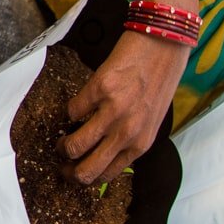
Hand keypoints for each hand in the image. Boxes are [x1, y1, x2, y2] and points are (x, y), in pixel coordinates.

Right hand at [57, 31, 188, 183]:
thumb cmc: (158, 81)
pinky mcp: (98, 90)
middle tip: (62, 162)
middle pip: (87, 169)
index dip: (85, 177)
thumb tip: (101, 150)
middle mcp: (127, 132)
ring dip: (63, 144)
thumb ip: (128, 138)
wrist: (162, 45)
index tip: (74, 172)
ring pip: (75, 145)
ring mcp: (112, 112)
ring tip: (61, 138)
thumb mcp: (150, 120)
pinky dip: (71, 110)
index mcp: (140, 142)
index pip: (107, 175)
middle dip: (68, 170)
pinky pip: (72, 110)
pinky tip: (80, 105)